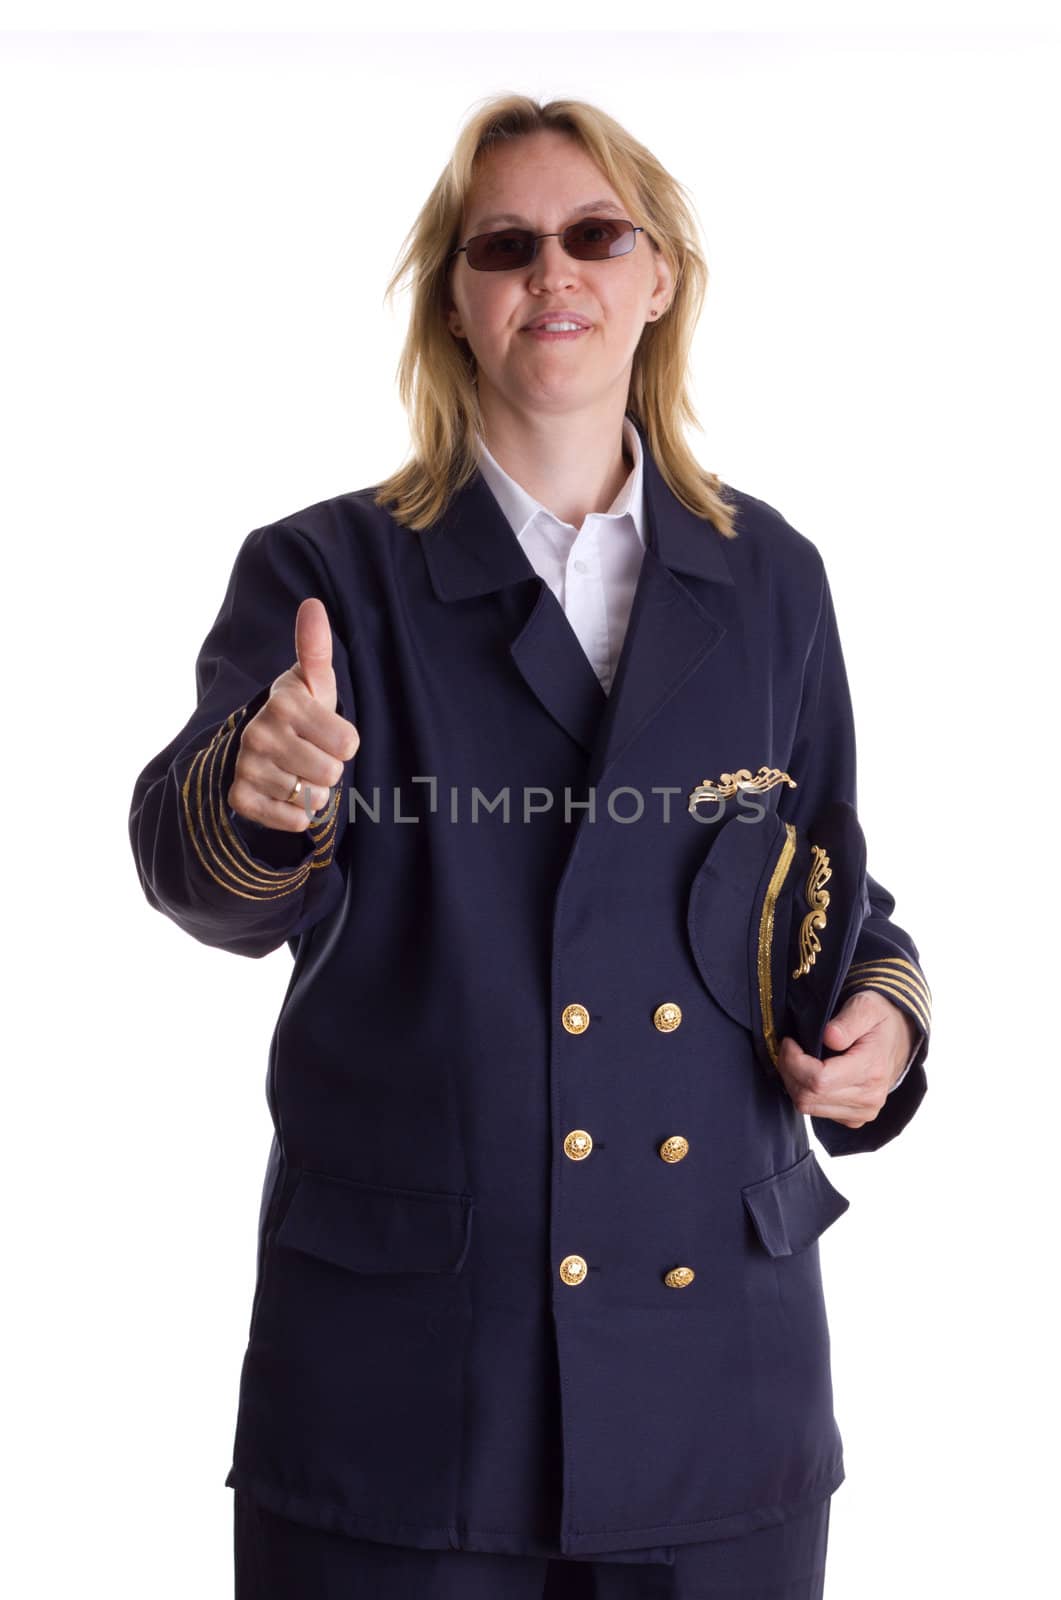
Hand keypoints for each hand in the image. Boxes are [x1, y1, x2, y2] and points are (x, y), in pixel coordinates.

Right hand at [227, 597, 360, 833]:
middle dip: (327, 769)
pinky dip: (294, 814)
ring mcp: (246, 766)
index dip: (344, 742)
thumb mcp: (312, 682)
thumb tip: (313, 604)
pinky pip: (292, 821)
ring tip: (295, 771)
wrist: (256, 747)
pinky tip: (282, 793)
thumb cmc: (299, 712)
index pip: (348, 745)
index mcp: (284, 703)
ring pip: (311, 799)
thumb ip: (315, 648)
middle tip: (310, 754)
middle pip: (331, 774)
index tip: (325, 732)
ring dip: (311, 792)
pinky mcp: (239, 798)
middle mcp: (259, 733)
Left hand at [775, 991, 916, 1128]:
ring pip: (808, 1107)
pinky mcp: (855, 1119)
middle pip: (808, 1096)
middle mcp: (869, 1097)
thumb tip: (829, 1037)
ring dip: (794, 1082)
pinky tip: (811, 1074)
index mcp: (871, 1069)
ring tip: (799, 1059)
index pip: (818, 1080)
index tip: (790, 1041)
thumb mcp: (866, 1006)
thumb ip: (847, 1021)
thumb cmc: (879, 1020)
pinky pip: (817, 1113)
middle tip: (790, 1048)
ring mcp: (863, 1112)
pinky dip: (806, 1093)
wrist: (899, 1039)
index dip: (794, 1061)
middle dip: (789, 1070)